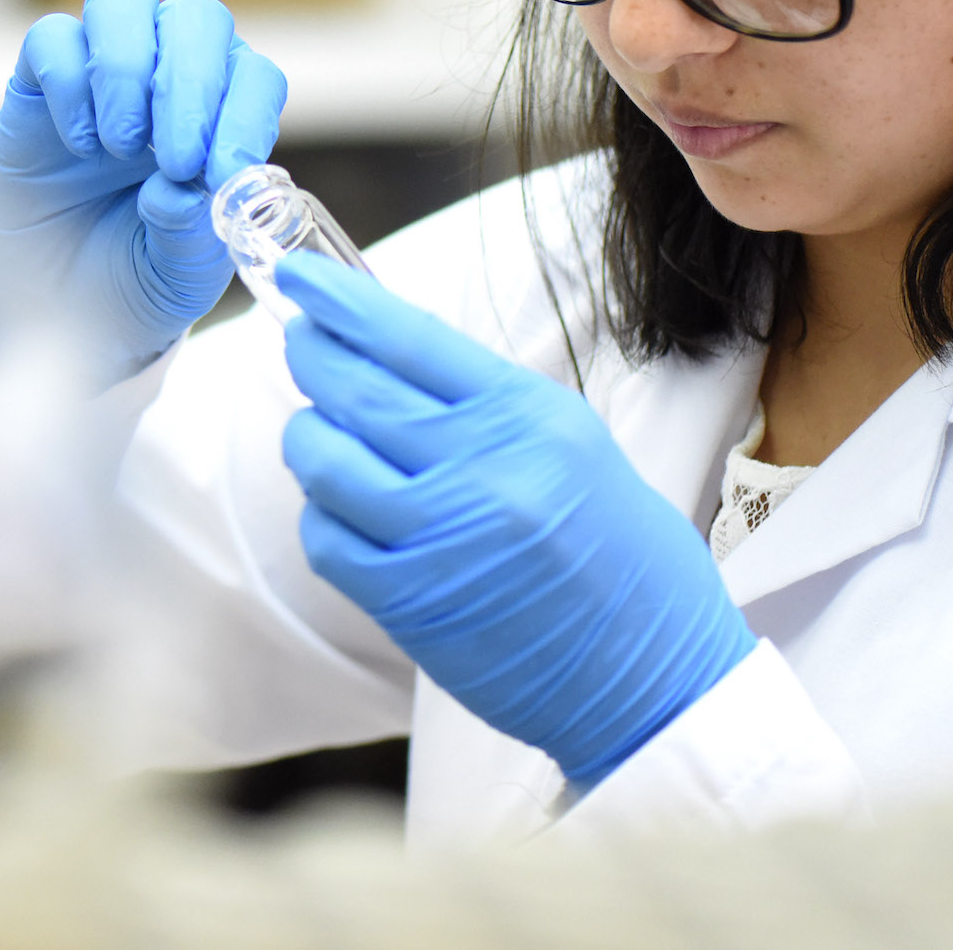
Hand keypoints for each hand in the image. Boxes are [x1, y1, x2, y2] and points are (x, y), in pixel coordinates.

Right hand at [0, 0, 287, 371]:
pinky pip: (53, 37)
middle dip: (191, 85)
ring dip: (130, 71)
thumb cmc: (134, 274)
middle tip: (175, 160)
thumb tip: (182, 191)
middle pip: (197, 19)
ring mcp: (103, 71)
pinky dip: (69, 83)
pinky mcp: (40, 79)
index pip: (254, 77)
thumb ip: (190, 234)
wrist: (55, 301)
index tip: (225, 172)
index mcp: (224, 114)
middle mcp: (170, 74)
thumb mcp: (178, 275)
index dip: (246, 114)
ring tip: (121, 146)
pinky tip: (78, 145)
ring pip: (124, 3)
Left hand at [275, 252, 756, 788]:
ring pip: (326, 463)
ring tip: (318, 430)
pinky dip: (320, 514)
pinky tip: (337, 508)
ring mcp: (442, 537)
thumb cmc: (623, 558)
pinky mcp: (410, 602)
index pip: (410, 337)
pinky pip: (327, 539)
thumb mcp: (573, 445)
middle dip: (313, 356)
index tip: (300, 275)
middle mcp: (485, 468)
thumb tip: (391, 351)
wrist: (654, 678)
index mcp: (530, 418)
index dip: (341, 301)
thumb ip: (487, 402)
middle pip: (357, 391)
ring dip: (308, 437)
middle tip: (298, 339)